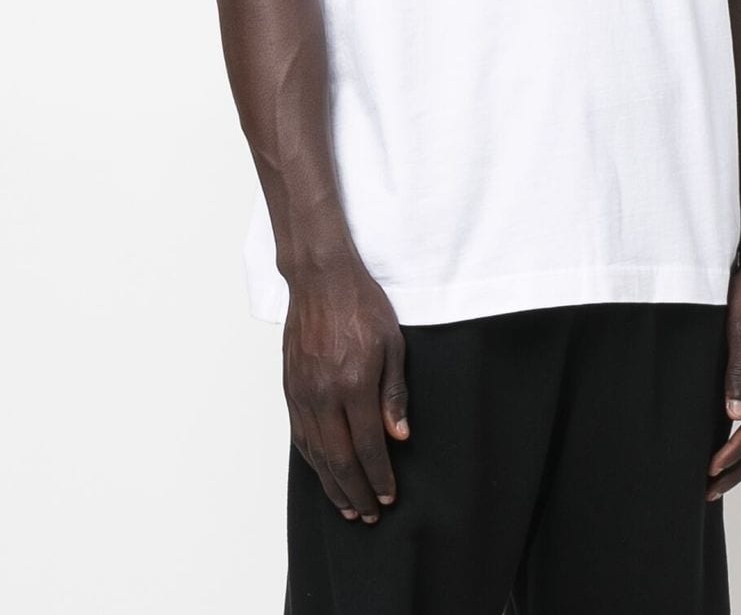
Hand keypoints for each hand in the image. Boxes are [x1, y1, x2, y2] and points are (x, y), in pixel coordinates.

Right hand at [283, 255, 409, 523]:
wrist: (320, 279)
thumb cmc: (361, 305)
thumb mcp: (392, 344)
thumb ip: (394, 394)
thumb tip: (398, 436)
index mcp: (353, 384)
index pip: (367, 446)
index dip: (379, 476)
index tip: (389, 497)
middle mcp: (323, 394)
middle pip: (338, 458)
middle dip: (356, 491)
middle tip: (370, 514)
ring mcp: (302, 392)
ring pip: (315, 452)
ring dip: (331, 484)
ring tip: (348, 506)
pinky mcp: (290, 387)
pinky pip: (299, 434)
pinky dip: (312, 460)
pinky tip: (322, 472)